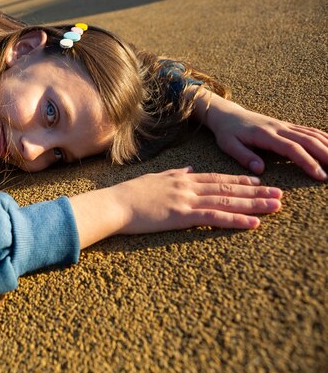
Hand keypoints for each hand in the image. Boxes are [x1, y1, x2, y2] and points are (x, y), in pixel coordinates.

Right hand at [70, 167, 281, 247]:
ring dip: (253, 204)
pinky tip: (253, 223)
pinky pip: (214, 218)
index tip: (258, 182)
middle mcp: (188, 186)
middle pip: (228, 188)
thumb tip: (188, 169)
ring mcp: (186, 200)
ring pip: (227, 201)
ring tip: (275, 205)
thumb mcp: (154, 178)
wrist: (114, 203)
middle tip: (278, 194)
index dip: (239, 180)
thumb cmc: (129, 194)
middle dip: (255, 191)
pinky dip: (235, 220)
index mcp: (182, 178)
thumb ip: (173, 174)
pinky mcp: (182, 216)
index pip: (216, 178)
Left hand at [196, 90, 327, 180]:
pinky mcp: (287, 126)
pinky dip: (324, 137)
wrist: (228, 114)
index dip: (308, 161)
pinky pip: (310, 130)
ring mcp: (285, 126)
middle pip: (308, 140)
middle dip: (326, 155)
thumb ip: (243, 156)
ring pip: (313, 134)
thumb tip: (260, 169)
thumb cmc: (227, 132)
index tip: (320, 175)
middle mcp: (279, 128)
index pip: (292, 148)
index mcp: (266, 134)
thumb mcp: (228, 145)